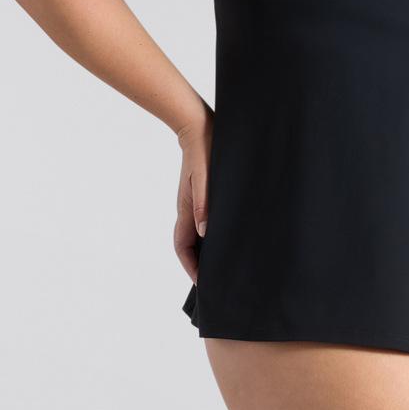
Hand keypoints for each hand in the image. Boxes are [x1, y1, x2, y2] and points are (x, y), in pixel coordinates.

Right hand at [173, 109, 212, 280]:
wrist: (197, 126)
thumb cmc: (203, 150)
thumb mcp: (206, 178)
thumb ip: (204, 204)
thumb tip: (205, 232)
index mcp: (185, 210)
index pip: (182, 247)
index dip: (191, 267)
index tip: (202, 283)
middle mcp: (187, 210)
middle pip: (188, 245)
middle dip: (198, 265)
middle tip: (216, 280)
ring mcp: (193, 202)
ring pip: (196, 234)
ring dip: (206, 251)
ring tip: (224, 263)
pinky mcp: (201, 195)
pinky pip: (203, 221)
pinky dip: (211, 234)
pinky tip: (226, 235)